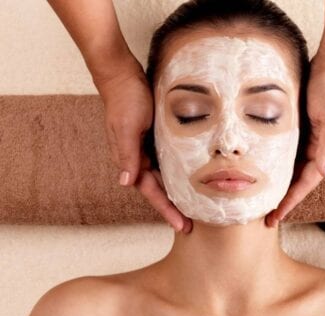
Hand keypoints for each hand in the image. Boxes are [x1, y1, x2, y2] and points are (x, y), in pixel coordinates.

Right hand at [96, 64, 191, 232]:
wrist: (123, 74)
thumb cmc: (125, 99)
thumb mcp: (127, 126)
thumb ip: (127, 154)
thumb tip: (125, 183)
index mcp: (131, 159)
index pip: (151, 192)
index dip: (166, 209)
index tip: (181, 225)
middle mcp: (140, 158)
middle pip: (160, 190)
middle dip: (174, 208)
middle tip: (191, 225)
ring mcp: (148, 149)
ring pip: (165, 178)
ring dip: (178, 193)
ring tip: (195, 208)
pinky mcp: (157, 138)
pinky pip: (169, 162)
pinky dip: (180, 173)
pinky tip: (192, 179)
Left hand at [265, 52, 324, 227]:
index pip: (307, 183)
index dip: (291, 201)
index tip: (276, 216)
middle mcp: (319, 150)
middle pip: (299, 181)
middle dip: (284, 200)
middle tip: (266, 218)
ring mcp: (311, 141)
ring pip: (292, 170)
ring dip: (280, 185)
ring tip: (262, 201)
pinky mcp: (302, 130)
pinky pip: (289, 154)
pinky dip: (277, 166)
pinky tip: (264, 171)